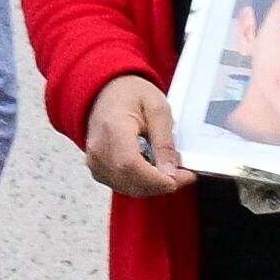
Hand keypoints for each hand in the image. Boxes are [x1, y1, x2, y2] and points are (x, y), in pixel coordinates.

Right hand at [83, 73, 192, 195]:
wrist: (107, 91)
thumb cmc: (129, 95)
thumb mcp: (158, 109)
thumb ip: (165, 141)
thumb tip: (170, 171)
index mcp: (113, 128)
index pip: (131, 164)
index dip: (158, 179)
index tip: (182, 177)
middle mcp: (99, 148)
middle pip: (131, 181)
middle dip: (162, 184)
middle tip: (183, 175)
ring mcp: (95, 161)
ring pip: (128, 188)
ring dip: (153, 186)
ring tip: (169, 170)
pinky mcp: (98, 169)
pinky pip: (122, 186)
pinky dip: (141, 184)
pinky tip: (151, 171)